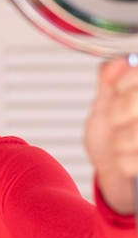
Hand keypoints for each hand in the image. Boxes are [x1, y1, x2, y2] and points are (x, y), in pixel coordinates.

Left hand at [85, 58, 137, 214]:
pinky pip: (134, 162)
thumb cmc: (109, 138)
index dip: (121, 86)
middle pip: (135, 103)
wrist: (114, 175)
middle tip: (115, 123)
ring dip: (120, 142)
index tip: (117, 94)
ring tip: (121, 145)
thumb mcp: (103, 104)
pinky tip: (127, 162)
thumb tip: (119, 62)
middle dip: (117, 115)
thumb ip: (109, 80)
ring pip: (135, 134)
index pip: (136, 75)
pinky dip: (125, 163)